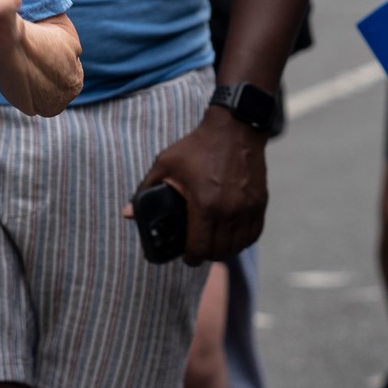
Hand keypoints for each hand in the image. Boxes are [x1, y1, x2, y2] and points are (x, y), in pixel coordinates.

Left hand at [134, 109, 268, 264]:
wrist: (234, 129)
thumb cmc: (197, 147)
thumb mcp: (165, 164)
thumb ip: (145, 190)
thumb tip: (127, 212)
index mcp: (204, 205)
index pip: (199, 248)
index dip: (190, 257)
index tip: (186, 255)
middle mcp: (229, 211)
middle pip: (219, 252)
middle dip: (206, 254)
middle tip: (198, 247)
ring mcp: (247, 208)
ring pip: (238, 246)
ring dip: (225, 249)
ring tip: (214, 243)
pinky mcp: (260, 203)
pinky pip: (253, 234)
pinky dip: (242, 240)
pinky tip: (232, 235)